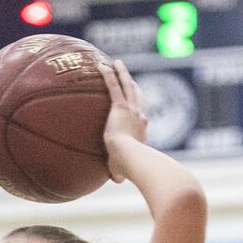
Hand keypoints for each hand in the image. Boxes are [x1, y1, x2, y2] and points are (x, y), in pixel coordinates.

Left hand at [98, 59, 148, 182]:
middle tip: (128, 76)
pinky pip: (113, 86)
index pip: (141, 114)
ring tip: (116, 62)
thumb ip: (121, 172)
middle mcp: (140, 116)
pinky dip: (108, 74)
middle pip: (137, 95)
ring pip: (127, 85)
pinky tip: (101, 65)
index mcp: (142, 129)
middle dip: (132, 84)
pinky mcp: (120, 107)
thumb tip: (119, 180)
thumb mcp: (124, 169)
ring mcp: (131, 109)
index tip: (135, 100)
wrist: (131, 158)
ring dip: (122, 72)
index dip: (138, 105)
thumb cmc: (128, 167)